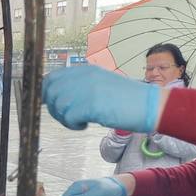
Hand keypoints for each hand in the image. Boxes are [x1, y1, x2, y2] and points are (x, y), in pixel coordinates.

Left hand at [42, 66, 164, 131]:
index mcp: (85, 70)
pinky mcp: (92, 104)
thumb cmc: (126, 99)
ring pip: (58, 106)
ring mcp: (87, 89)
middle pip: (51, 92)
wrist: (149, 105)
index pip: (52, 78)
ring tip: (79, 122)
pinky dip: (74, 125)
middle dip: (54, 108)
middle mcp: (83, 76)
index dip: (46, 93)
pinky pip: (69, 117)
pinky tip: (85, 125)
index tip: (51, 105)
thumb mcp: (100, 85)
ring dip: (65, 118)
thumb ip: (80, 87)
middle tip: (68, 117)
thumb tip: (56, 97)